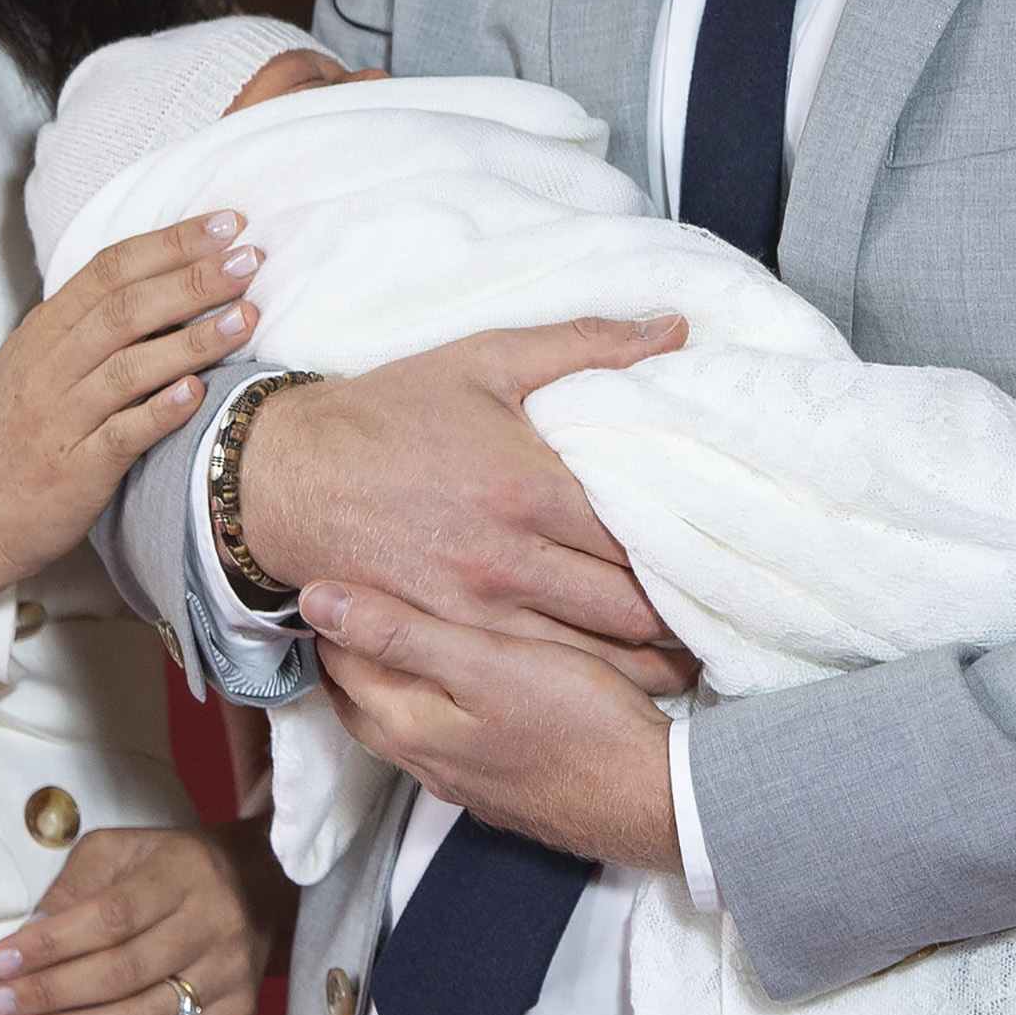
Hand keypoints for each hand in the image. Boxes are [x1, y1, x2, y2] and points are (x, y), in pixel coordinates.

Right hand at [0, 215, 260, 582]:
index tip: (227, 224)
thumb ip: (92, 323)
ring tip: (248, 317)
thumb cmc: (20, 434)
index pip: (110, 268)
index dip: (171, 242)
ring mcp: (60, 418)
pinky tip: (199, 392)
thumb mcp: (40, 363)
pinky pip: (121, 435)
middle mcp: (48, 367)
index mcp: (43, 331)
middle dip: (193, 279)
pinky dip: (160, 410)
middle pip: (125, 309)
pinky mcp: (74, 470)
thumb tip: (170, 279)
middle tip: (250, 259)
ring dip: (193, 340)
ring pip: (129, 368)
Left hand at [0, 823, 283, 1014]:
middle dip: (54, 993)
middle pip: (124, 972)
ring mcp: (229, 975)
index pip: (110, 917)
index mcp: (182, 874)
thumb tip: (30, 935)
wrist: (260, 882)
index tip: (0, 961)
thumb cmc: (173, 865)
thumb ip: (77, 884)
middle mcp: (212, 924)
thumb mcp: (123, 849)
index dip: (52, 944)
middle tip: (1, 1004)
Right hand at [239, 318, 698, 693]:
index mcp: (531, 487)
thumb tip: (674, 327)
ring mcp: (476, 609)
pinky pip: (533, 675)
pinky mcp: (445, 638)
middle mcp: (510, 558)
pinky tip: (616, 687)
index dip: (694, 554)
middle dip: (683, 621)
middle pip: (629, 609)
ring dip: (647, 665)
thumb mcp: (485, 360)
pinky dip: (584, 683)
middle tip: (722, 620)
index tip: (729, 558)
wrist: (287, 475)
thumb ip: (586, 345)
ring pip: (591, 658)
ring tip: (690, 662)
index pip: (642, 536)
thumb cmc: (389, 411)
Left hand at [305, 582, 682, 870]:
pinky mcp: (500, 787)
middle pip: (361, 699)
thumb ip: (399, 633)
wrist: (652, 800)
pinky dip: (431, 706)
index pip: (340, 663)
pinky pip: (443, 741)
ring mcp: (463, 781)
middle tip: (350, 601)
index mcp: (409, 725)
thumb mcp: (483, 661)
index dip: (331, 615)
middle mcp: (425, 761)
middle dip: (347, 652)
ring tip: (394, 634)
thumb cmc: (575, 720)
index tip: (329, 571)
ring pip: (401, 723)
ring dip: (388, 681)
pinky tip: (458, 688)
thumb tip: (315, 600)